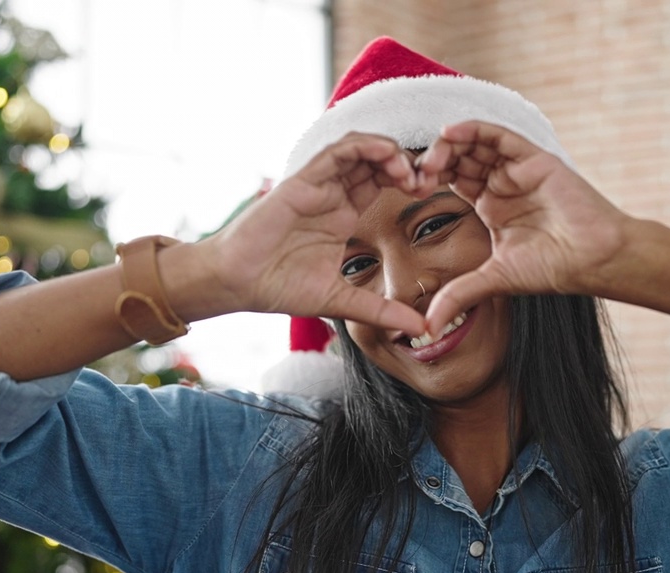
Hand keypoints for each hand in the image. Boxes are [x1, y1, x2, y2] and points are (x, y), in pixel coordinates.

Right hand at [208, 133, 427, 335]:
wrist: (238, 283)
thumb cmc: (280, 288)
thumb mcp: (343, 301)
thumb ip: (382, 311)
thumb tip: (422, 330)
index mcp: (344, 214)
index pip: (384, 183)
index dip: (411, 181)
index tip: (432, 193)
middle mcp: (333, 194)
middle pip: (377, 160)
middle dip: (407, 162)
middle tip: (428, 178)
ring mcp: (318, 184)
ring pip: (359, 149)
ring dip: (389, 151)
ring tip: (409, 168)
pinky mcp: (302, 180)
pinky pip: (336, 152)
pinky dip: (363, 146)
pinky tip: (385, 153)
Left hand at [414, 121, 630, 334]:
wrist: (595, 259)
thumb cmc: (554, 269)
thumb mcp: (494, 279)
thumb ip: (459, 295)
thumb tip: (426, 326)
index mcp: (490, 206)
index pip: (451, 181)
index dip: (428, 180)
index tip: (407, 189)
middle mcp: (502, 183)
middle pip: (459, 158)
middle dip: (433, 162)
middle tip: (413, 173)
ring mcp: (518, 169)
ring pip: (475, 144)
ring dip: (449, 145)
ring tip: (430, 158)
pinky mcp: (534, 158)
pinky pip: (499, 136)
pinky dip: (474, 130)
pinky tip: (450, 132)